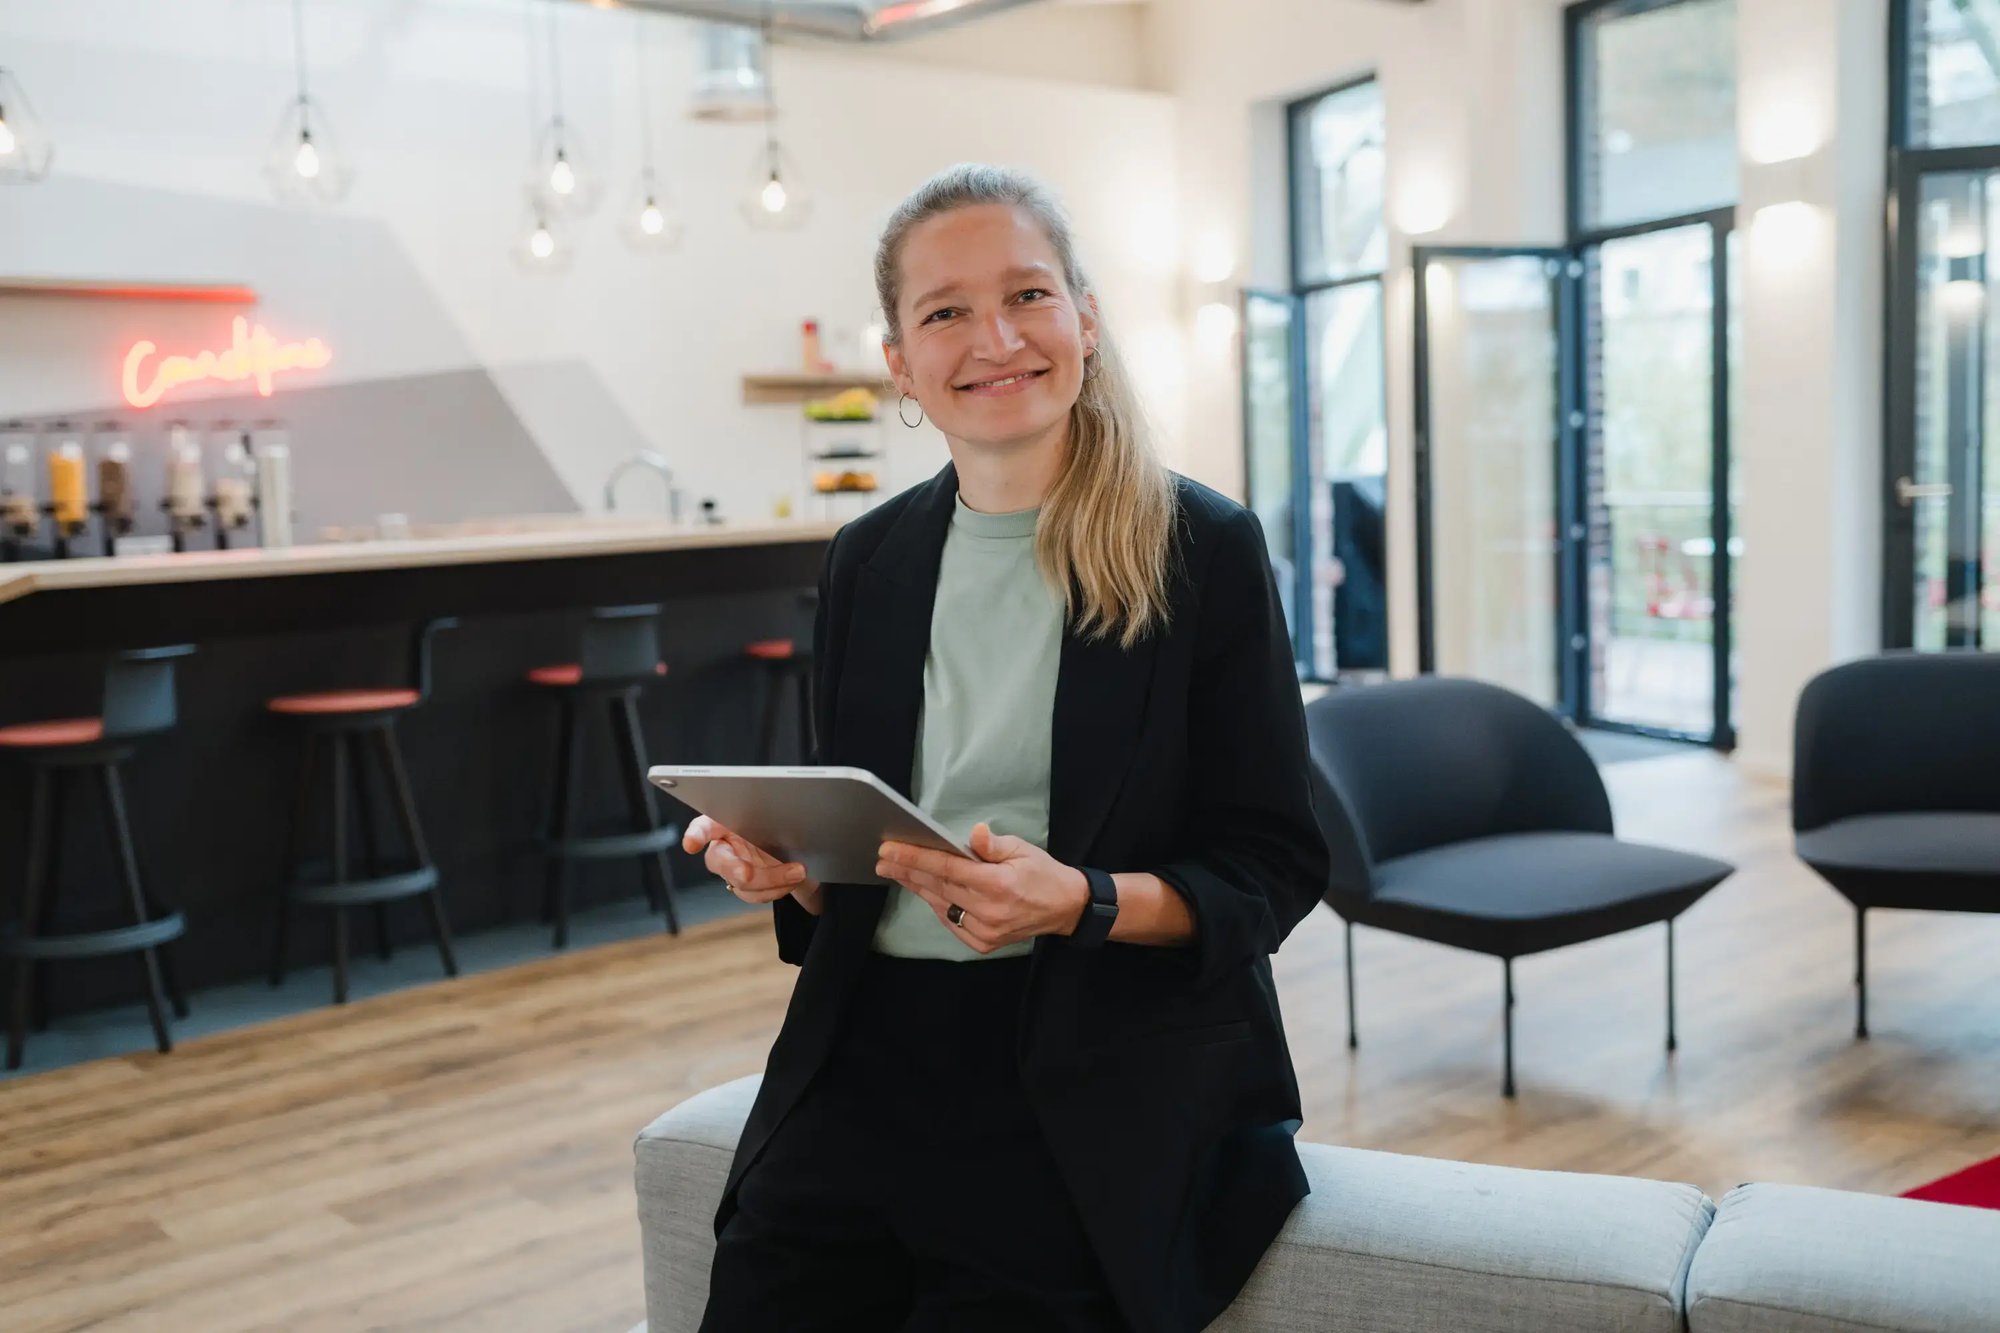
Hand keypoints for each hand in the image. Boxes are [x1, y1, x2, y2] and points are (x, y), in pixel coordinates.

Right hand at [684, 816, 821, 914]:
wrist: (797, 850)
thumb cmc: (780, 826)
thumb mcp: (777, 816)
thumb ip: (770, 817)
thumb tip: (783, 815)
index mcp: (725, 822)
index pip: (704, 826)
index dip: (695, 835)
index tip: (692, 844)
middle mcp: (724, 846)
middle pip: (719, 861)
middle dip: (735, 870)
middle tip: (747, 874)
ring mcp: (732, 869)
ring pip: (740, 883)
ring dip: (770, 881)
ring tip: (797, 872)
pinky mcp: (745, 887)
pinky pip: (754, 895)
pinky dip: (776, 890)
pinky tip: (792, 881)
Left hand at [877, 823, 1089, 954]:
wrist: (1065, 908)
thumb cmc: (1042, 873)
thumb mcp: (1022, 849)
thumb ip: (993, 845)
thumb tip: (975, 833)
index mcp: (996, 884)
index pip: (946, 867)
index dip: (915, 857)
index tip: (890, 849)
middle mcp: (987, 910)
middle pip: (937, 886)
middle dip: (907, 871)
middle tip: (882, 859)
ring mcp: (984, 931)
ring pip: (940, 904)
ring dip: (916, 887)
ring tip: (895, 871)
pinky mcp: (982, 943)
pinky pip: (951, 921)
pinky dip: (936, 904)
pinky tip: (923, 890)